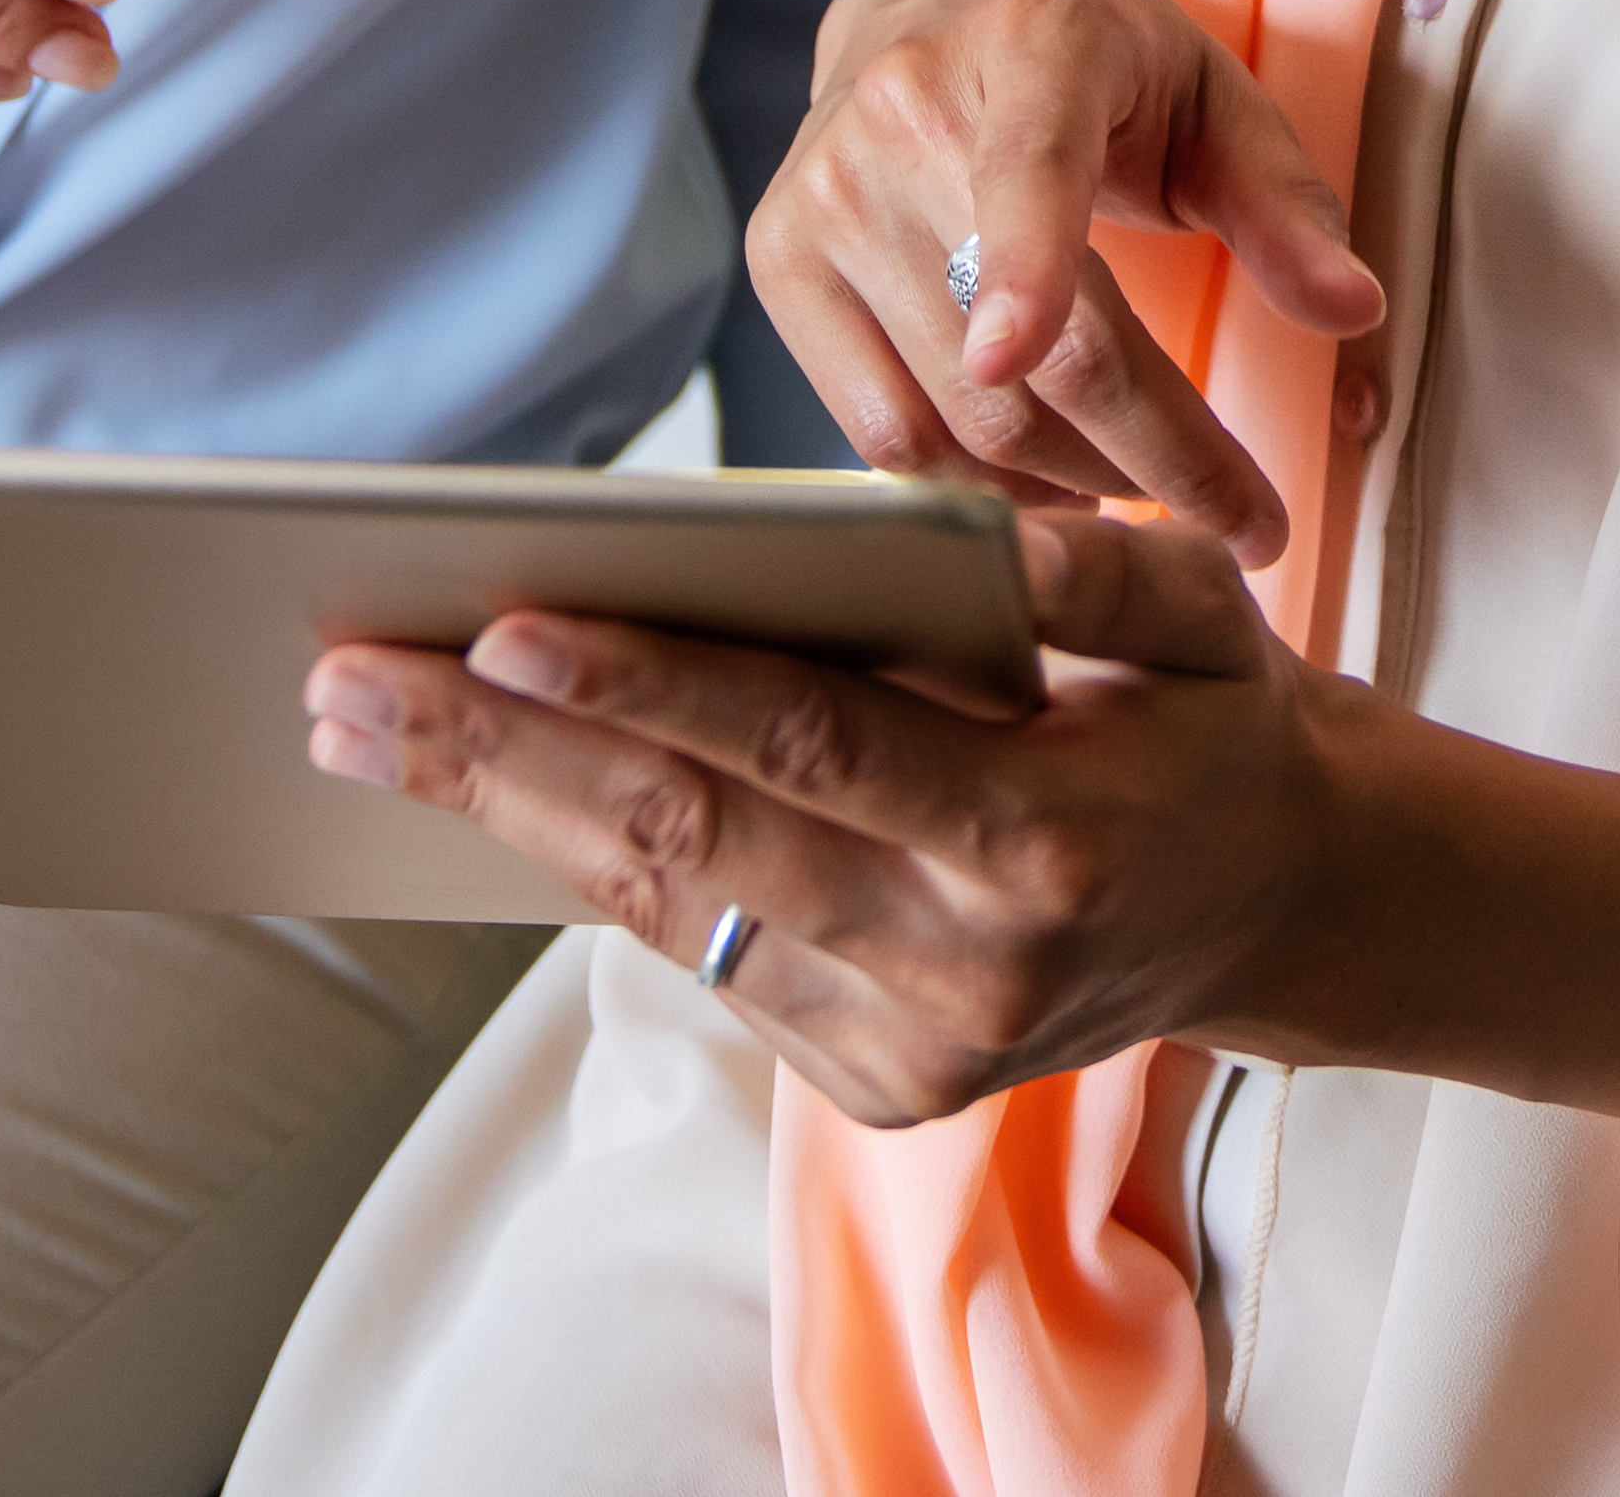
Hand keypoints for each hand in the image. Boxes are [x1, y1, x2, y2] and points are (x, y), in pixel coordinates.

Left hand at [304, 506, 1347, 1122]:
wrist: (1274, 904)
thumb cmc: (1208, 717)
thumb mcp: (1205, 610)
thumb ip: (1101, 562)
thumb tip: (971, 531)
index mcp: (1043, 840)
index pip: (810, 749)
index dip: (653, 687)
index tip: (508, 624)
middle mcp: (967, 971)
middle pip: (694, 844)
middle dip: (504, 755)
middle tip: (346, 679)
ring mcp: (914, 1051)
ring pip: (671, 915)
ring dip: (504, 814)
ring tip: (363, 723)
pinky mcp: (873, 1088)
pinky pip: (708, 962)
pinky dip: (592, 871)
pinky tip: (490, 788)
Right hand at [748, 0, 1380, 564]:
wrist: (937, 12)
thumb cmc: (1104, 70)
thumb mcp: (1216, 101)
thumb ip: (1287, 206)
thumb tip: (1352, 308)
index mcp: (1032, 41)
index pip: (1026, 165)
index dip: (1021, 262)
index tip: (1020, 354)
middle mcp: (904, 105)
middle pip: (1026, 346)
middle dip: (1151, 461)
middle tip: (1242, 526)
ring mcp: (824, 188)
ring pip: (956, 412)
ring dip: (1072, 489)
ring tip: (1147, 494)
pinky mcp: (778, 260)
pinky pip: (880, 432)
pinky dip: (975, 489)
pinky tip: (1050, 484)